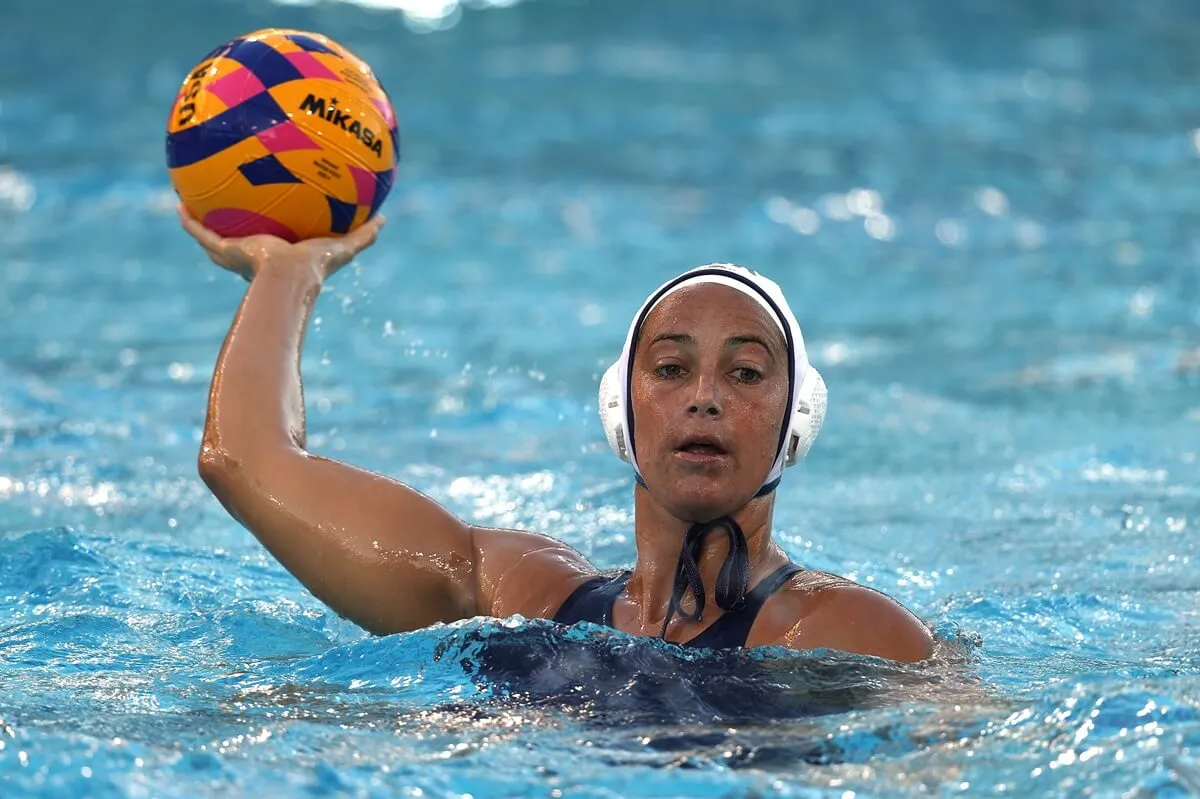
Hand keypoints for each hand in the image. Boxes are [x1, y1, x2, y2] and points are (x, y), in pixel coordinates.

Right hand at [178, 204, 385, 281]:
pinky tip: (179, 204)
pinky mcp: (223, 250)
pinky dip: (189, 222)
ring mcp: (236, 254)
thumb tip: (384, 220)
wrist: (289, 276)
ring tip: (193, 201)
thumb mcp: (343, 246)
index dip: (272, 230)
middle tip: (230, 204)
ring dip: (203, 222)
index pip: (274, 242)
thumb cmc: (316, 267)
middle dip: (235, 225)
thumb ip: (363, 235)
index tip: (272, 213)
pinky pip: (199, 233)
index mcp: (280, 255)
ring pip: (214, 237)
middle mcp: (255, 256)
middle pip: (240, 239)